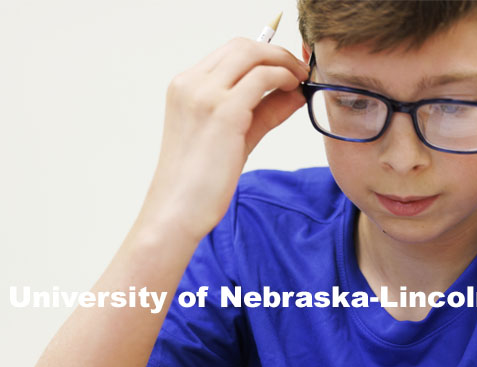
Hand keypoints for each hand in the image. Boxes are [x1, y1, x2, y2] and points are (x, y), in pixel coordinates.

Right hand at [143, 38, 308, 239]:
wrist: (177, 211)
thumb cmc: (199, 182)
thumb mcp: (234, 137)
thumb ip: (263, 112)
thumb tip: (295, 93)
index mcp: (184, 87)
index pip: (229, 53)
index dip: (262, 55)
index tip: (286, 69)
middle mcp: (191, 84)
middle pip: (242, 47)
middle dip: (277, 52)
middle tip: (299, 71)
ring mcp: (205, 95)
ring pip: (253, 55)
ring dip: (283, 62)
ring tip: (299, 80)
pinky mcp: (224, 111)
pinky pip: (262, 78)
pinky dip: (283, 77)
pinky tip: (293, 91)